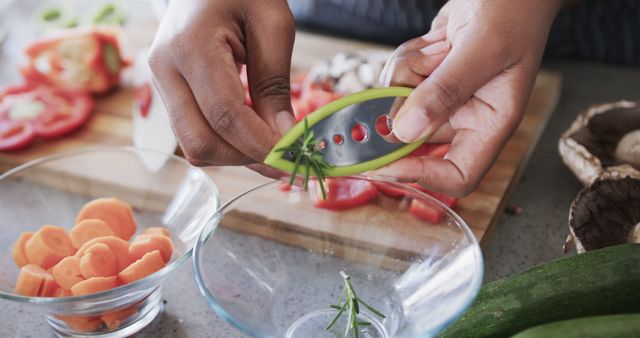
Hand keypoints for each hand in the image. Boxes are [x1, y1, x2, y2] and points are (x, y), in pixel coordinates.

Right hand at [148, 0, 295, 166]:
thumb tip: (282, 138)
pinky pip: (195, 132)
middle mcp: (165, 69)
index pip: (225, 116)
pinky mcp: (169, 91)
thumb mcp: (273, 25)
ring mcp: (162, 82)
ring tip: (273, 144)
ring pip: (194, 145)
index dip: (260, 145)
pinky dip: (227, 142)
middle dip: (246, 158)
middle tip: (286, 158)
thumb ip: (275, 83)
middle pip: (200, 142)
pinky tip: (254, 134)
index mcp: (190, 46)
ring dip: (237, 154)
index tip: (293, 158)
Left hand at [372, 0, 562, 195]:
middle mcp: (466, 117)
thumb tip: (405, 132)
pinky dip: (404, 59)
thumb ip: (446, 90)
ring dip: (406, 73)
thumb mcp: (484, 47)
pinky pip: (397, 80)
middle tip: (414, 74)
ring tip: (439, 46)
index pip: (458, 175)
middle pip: (415, 140)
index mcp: (491, 123)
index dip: (421, 175)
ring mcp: (443, 98)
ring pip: (399, 104)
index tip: (384, 164)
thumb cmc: (514, 10)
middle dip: (403, 107)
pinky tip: (432, 41)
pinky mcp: (427, 78)